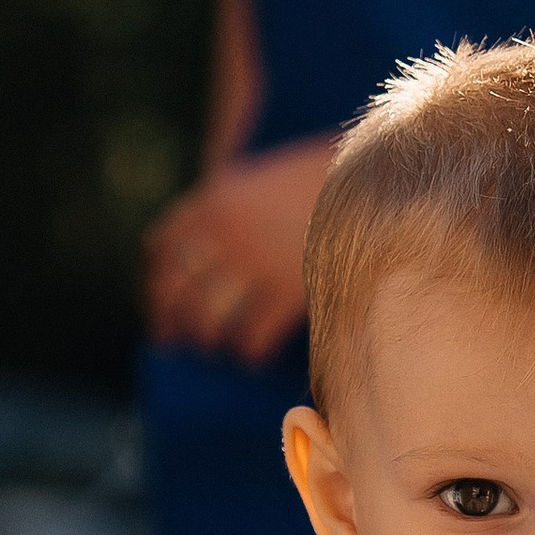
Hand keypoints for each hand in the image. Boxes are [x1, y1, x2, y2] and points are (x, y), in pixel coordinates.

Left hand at [143, 133, 334, 362]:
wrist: (379, 178)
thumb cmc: (323, 182)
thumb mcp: (261, 179)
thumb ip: (228, 210)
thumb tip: (205, 259)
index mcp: (215, 198)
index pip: (163, 247)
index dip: (155, 282)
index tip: (161, 304)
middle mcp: (227, 230)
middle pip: (176, 289)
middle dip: (172, 320)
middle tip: (180, 340)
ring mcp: (257, 261)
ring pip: (206, 319)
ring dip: (208, 340)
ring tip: (219, 347)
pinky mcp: (290, 289)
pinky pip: (251, 337)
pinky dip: (248, 352)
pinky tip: (255, 355)